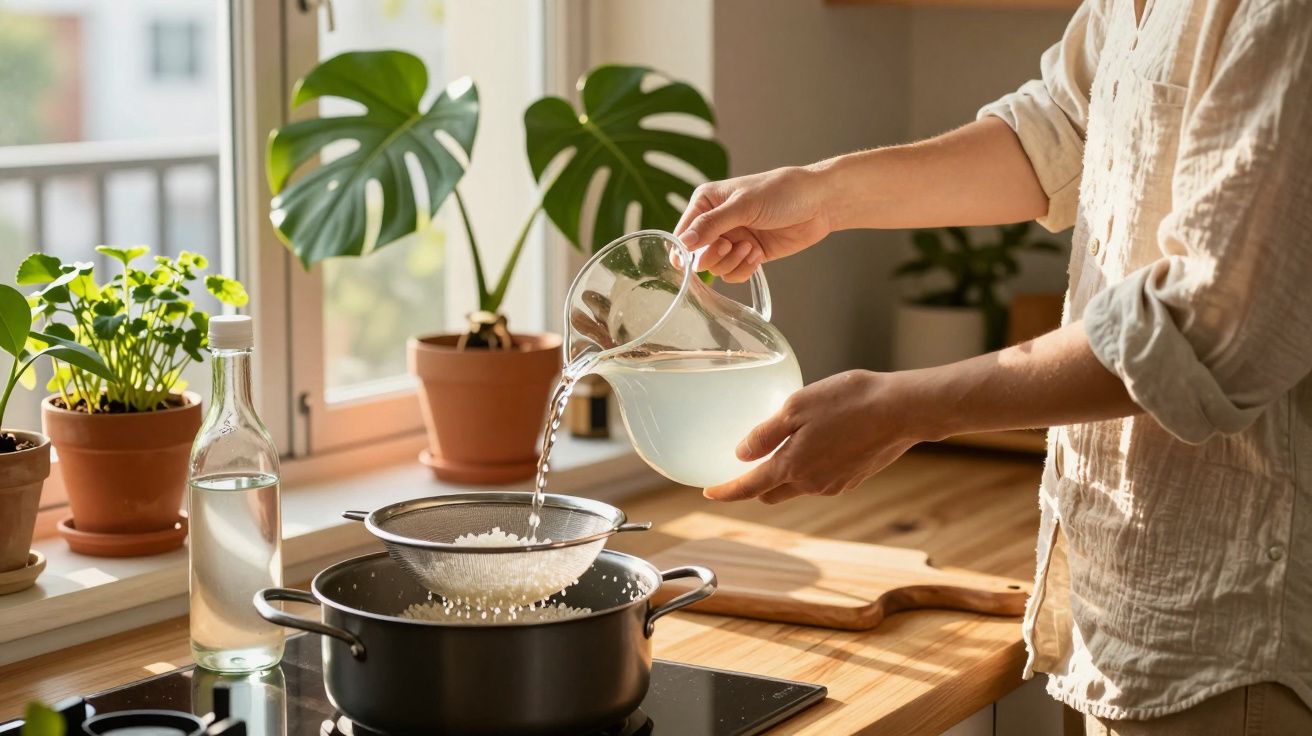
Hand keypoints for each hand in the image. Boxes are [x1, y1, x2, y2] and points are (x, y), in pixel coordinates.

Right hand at [674, 166, 832, 282]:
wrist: (819, 203)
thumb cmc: (781, 192)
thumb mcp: (743, 205)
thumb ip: (711, 225)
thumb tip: (683, 244)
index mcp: (706, 202)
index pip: (681, 233)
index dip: (685, 250)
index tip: (695, 256)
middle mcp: (715, 223)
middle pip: (696, 256)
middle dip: (713, 256)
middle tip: (729, 246)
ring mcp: (732, 240)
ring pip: (715, 268)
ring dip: (732, 262)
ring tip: (750, 247)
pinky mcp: (748, 255)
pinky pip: (734, 273)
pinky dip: (744, 269)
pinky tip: (757, 255)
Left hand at [703, 370, 933, 503]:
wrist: (902, 410)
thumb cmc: (849, 401)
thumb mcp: (796, 407)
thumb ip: (765, 434)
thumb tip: (741, 455)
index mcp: (792, 467)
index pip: (748, 488)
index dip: (726, 491)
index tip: (708, 492)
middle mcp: (811, 484)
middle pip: (770, 493)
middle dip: (753, 486)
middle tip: (742, 469)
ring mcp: (834, 484)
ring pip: (797, 487)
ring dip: (783, 475)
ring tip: (781, 449)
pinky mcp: (853, 479)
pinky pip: (820, 480)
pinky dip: (808, 469)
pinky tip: (815, 445)